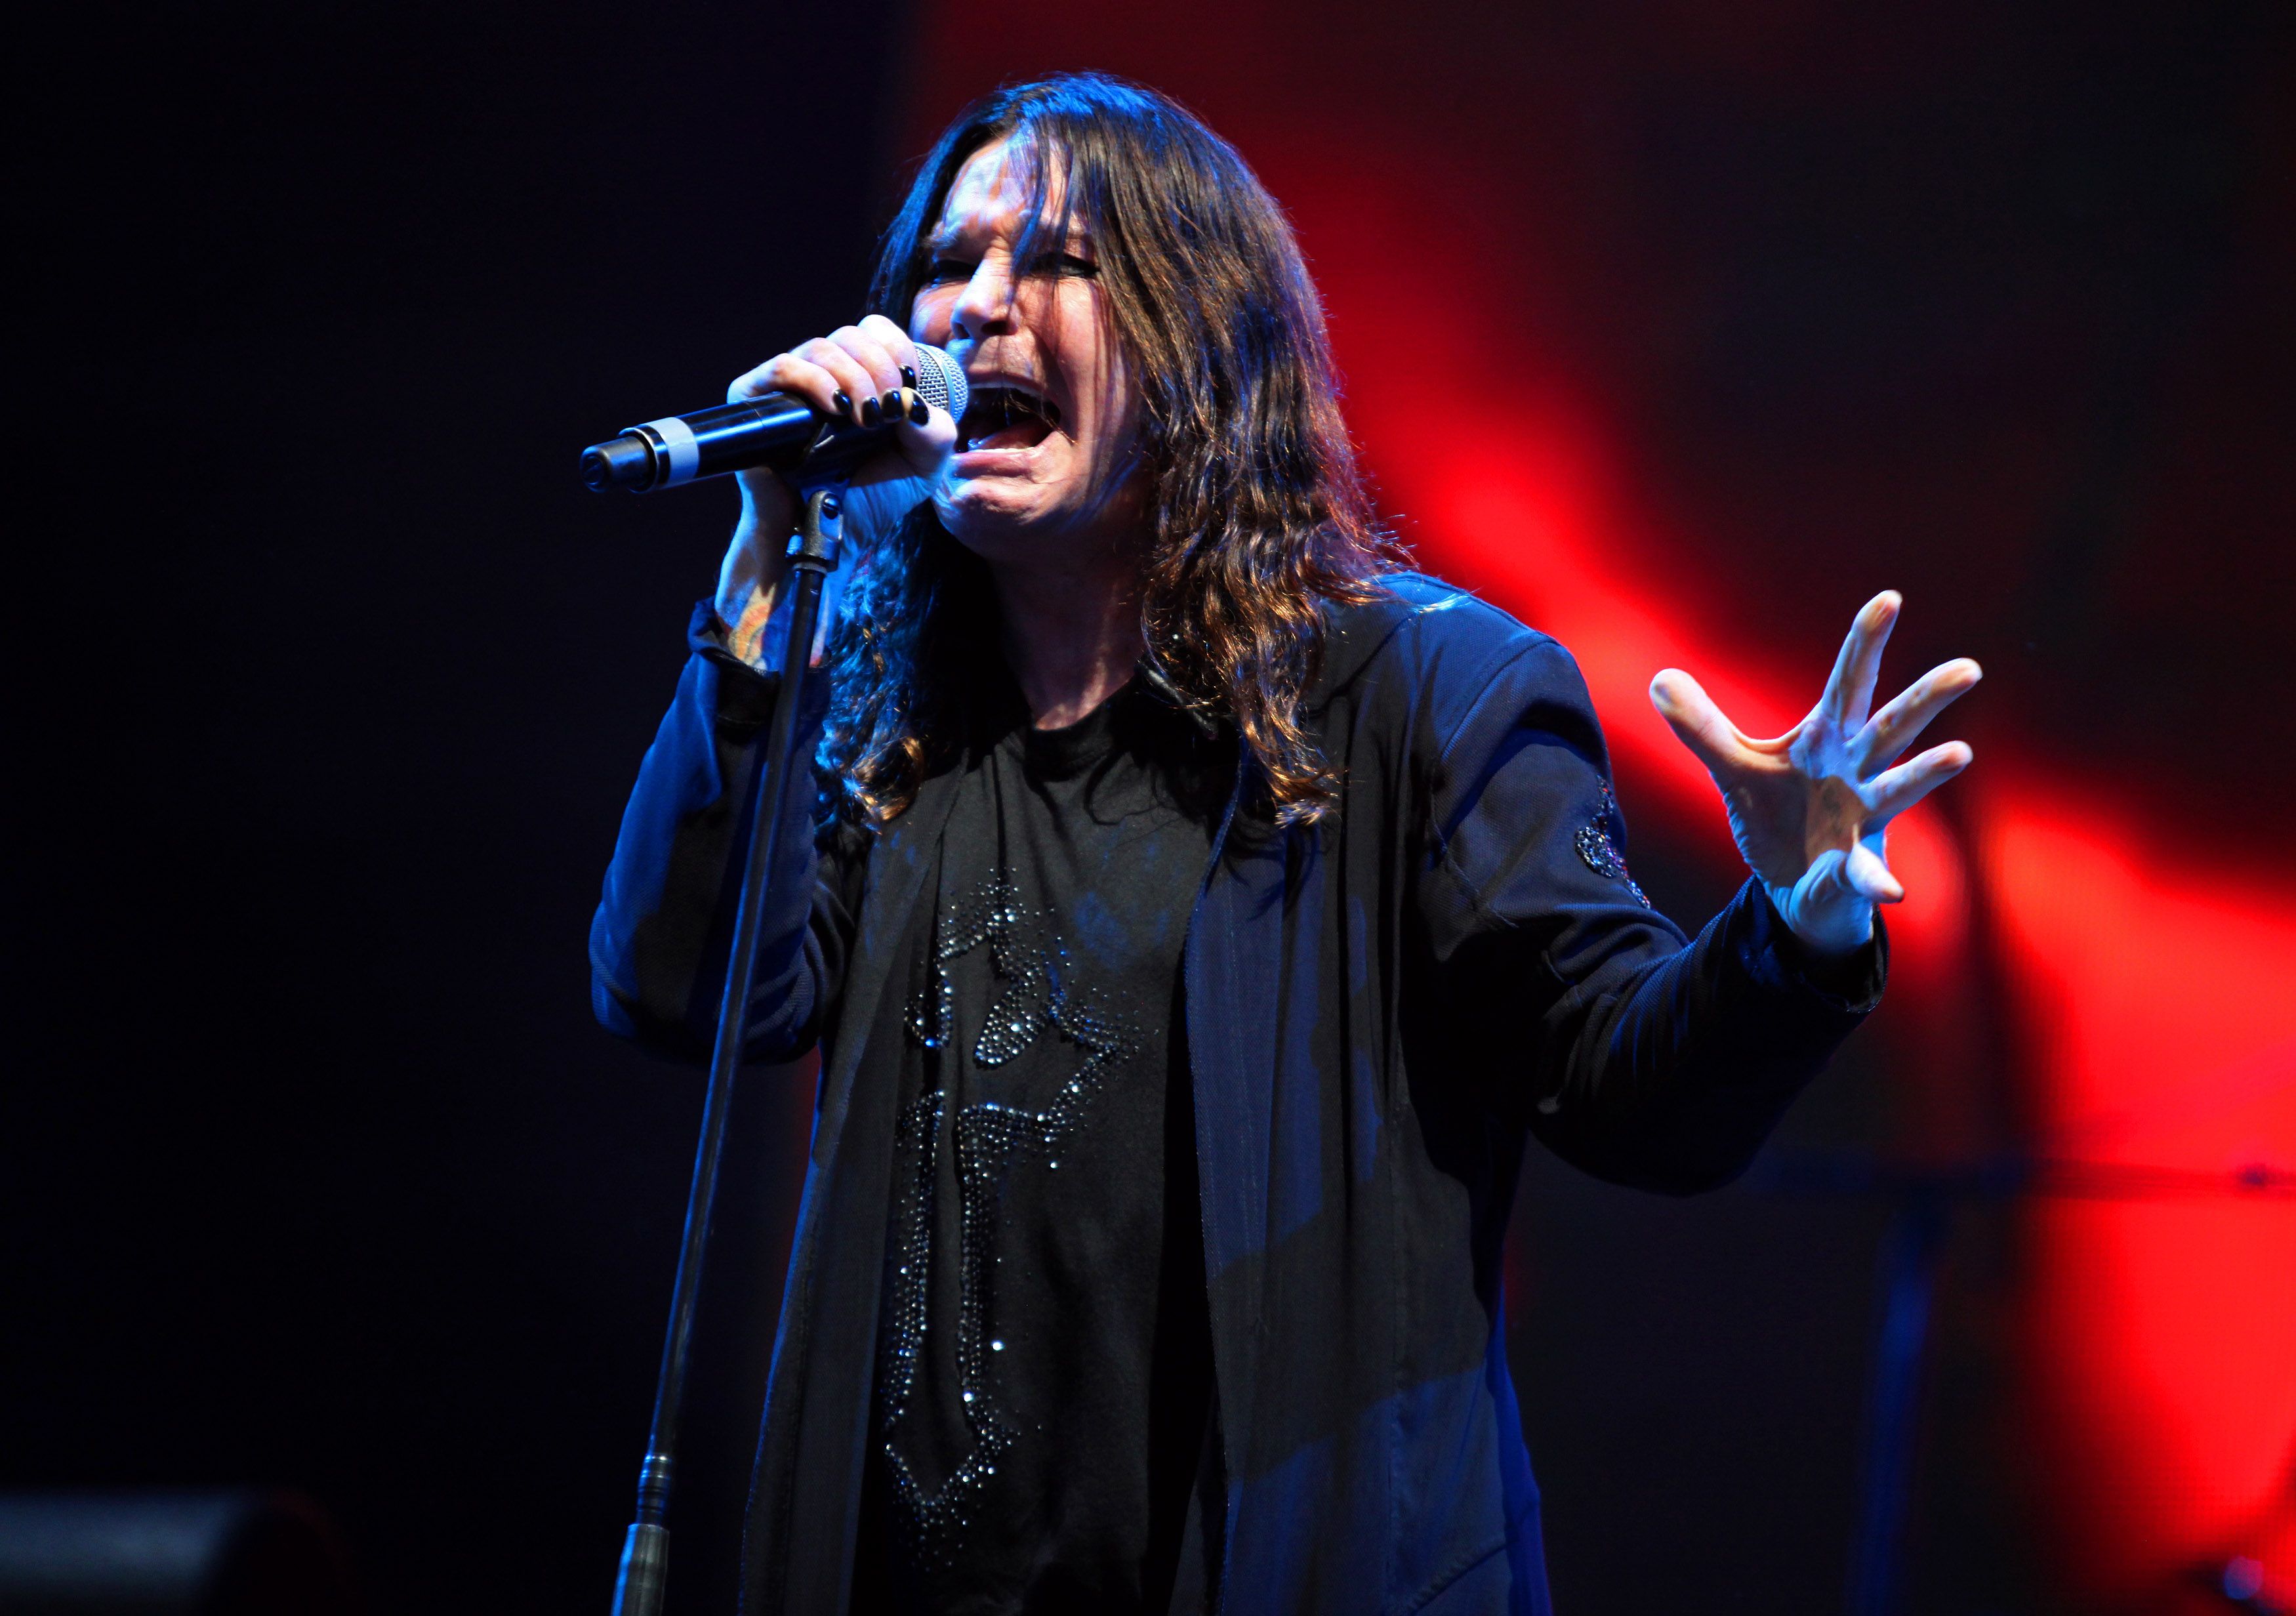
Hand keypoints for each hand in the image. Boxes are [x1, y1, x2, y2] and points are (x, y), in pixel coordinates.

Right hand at [715, 314, 957, 664]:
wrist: (832, 536)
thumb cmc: (872, 498)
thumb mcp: (924, 465)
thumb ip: (936, 430)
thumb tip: (911, 401)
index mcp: (859, 377)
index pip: (874, 330)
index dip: (897, 348)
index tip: (910, 383)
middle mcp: (823, 374)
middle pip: (851, 335)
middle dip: (879, 369)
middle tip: (885, 414)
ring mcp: (788, 385)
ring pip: (821, 347)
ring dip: (853, 379)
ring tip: (864, 420)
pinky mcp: (755, 399)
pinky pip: (783, 367)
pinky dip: (815, 382)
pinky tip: (835, 409)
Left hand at [1649, 591, 1980, 956]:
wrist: (1791, 886)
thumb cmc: (1778, 816)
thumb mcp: (1734, 766)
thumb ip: (1702, 727)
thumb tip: (1660, 678)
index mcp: (1829, 740)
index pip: (1849, 682)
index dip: (1866, 642)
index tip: (1889, 598)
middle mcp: (1856, 771)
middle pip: (1893, 726)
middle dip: (1926, 698)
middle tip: (1968, 668)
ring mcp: (1862, 819)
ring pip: (1900, 788)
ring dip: (1927, 772)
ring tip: (1959, 753)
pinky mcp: (1852, 867)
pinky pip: (1866, 873)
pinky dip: (1877, 881)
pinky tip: (1892, 891)